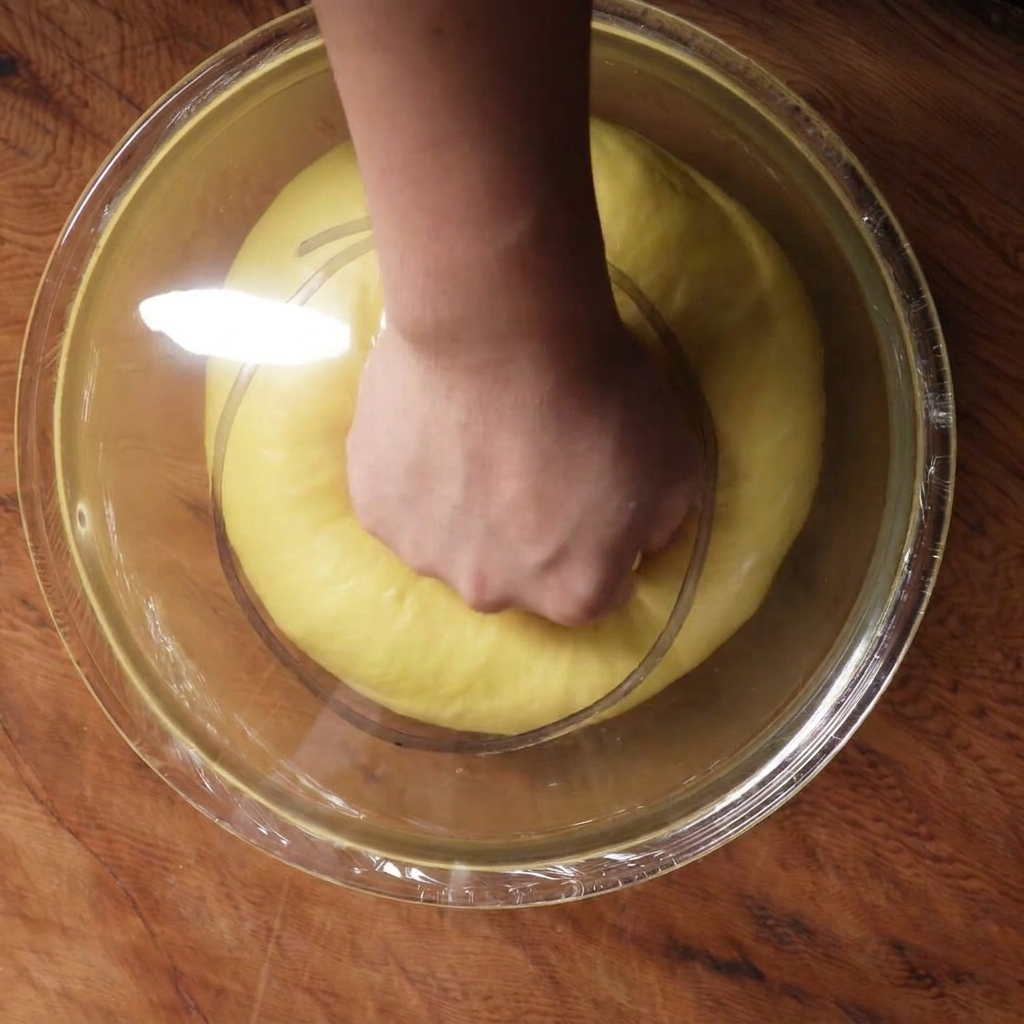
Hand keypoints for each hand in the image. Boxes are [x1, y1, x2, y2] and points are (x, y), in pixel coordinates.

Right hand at [346, 315, 698, 626]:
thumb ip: (660, 525)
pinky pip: (404, 503)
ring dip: (467, 508)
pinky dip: (419, 477)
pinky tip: (434, 428)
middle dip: (528, 531)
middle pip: (517, 573)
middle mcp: (494, 594)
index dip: (599, 539)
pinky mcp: (374, 508)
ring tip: (475, 437)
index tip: (592, 490)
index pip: (596, 586)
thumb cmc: (600, 396)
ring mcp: (425, 554)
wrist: (501, 328)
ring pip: (454, 541)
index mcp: (572, 595)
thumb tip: (637, 543)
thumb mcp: (678, 467)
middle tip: (530, 457)